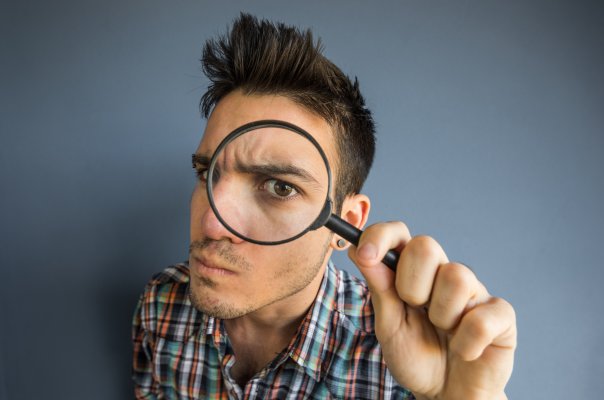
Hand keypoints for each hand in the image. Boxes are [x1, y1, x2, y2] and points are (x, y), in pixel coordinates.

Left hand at [348, 222, 515, 399]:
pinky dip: (467, 342)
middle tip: (415, 310)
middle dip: (410, 284)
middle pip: (425, 245)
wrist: (446, 394)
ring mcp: (474, 291)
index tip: (365, 254)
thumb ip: (379, 289)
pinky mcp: (501, 315)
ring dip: (440, 315)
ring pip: (456, 276)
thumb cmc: (417, 357)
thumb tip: (360, 251)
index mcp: (413, 271)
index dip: (381, 236)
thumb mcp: (389, 326)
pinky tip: (464, 351)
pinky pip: (481, 318)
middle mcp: (444, 274)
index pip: (399, 234)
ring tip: (443, 332)